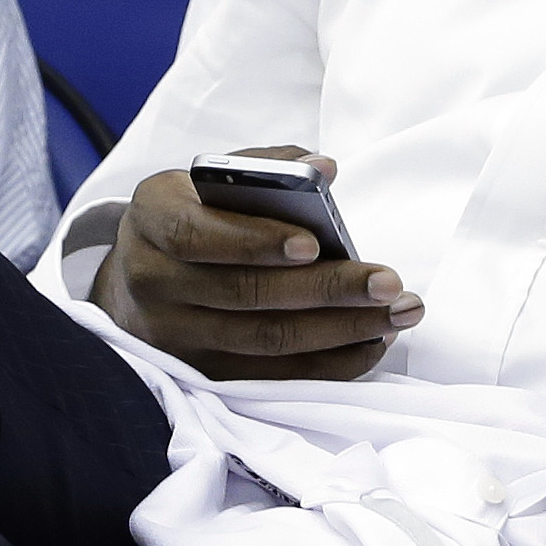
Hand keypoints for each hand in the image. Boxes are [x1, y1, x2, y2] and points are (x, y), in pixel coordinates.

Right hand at [87, 148, 420, 379]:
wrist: (147, 271)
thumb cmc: (202, 213)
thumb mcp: (218, 181)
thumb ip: (269, 168)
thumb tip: (323, 168)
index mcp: (153, 218)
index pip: (197, 235)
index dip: (256, 242)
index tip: (315, 244)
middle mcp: (152, 279)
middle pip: (245, 294)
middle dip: (327, 289)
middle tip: (389, 283)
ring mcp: (172, 333)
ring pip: (264, 339)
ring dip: (342, 330)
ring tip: (398, 312)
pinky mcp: (199, 370)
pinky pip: (270, 377)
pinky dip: (328, 364)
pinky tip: (373, 342)